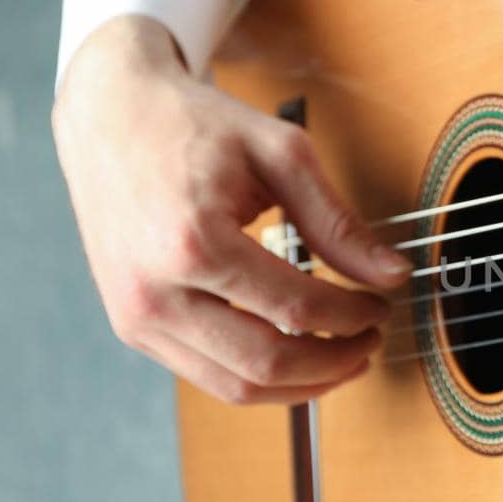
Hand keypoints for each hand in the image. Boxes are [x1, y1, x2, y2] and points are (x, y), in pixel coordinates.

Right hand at [52, 15, 410, 404]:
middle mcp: (154, 291)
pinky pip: (205, 375)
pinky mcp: (131, 326)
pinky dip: (258, 376)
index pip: (295, 308)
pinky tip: (294, 353)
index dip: (351, 317)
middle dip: (333, 361)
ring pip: (235, 387)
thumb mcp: (280, 154)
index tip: (382, 307)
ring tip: (342, 356)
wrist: (110, 113)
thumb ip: (338, 222)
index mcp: (192, 242)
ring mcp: (135, 316)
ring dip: (300, 384)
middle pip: (265, 364)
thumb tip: (392, 276)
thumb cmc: (193, 124)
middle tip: (370, 341)